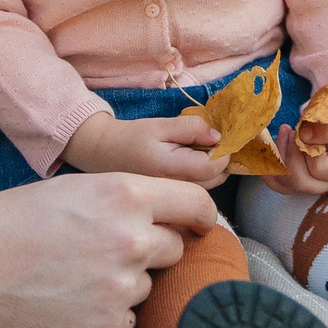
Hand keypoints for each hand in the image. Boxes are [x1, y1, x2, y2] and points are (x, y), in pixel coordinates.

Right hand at [0, 171, 221, 327]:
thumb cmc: (16, 220)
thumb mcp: (78, 188)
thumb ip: (130, 201)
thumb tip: (176, 218)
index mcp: (127, 196)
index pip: (197, 206)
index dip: (200, 217)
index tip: (198, 226)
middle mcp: (132, 241)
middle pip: (173, 249)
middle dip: (150, 250)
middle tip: (104, 251)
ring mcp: (121, 289)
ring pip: (145, 286)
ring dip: (122, 283)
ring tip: (74, 277)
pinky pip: (125, 321)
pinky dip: (105, 315)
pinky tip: (68, 303)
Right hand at [60, 110, 229, 185]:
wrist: (105, 157)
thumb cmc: (132, 138)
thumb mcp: (160, 125)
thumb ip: (191, 128)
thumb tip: (219, 137)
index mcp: (172, 170)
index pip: (216, 165)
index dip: (222, 148)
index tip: (211, 135)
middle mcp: (177, 191)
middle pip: (218, 178)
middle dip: (218, 158)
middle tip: (199, 142)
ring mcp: (175, 201)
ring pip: (211, 186)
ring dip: (210, 168)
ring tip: (188, 152)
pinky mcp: (174, 202)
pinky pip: (200, 190)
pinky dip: (200, 176)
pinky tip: (183, 165)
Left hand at [263, 119, 327, 196]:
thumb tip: (303, 134)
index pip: (317, 167)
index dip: (304, 148)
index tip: (303, 128)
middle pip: (300, 181)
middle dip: (287, 154)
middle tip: (288, 129)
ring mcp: (320, 186)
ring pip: (288, 186)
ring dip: (277, 161)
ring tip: (282, 135)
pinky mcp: (309, 182)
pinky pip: (284, 186)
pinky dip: (272, 171)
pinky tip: (271, 152)